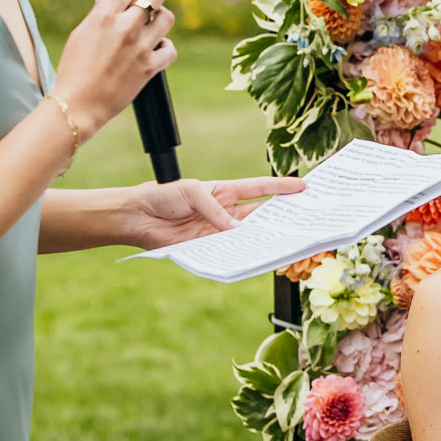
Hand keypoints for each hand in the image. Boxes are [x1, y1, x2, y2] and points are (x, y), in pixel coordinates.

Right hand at [54, 0, 175, 133]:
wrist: (79, 104)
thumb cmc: (74, 69)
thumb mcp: (81, 35)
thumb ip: (98, 14)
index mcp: (105, 16)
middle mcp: (125, 28)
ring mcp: (140, 47)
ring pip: (167, 18)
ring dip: (161, 18)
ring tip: (151, 25)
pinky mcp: (150, 67)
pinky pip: (170, 48)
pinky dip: (165, 46)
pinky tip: (156, 48)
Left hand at [123, 176, 303, 248]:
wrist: (138, 217)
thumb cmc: (163, 196)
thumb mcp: (191, 192)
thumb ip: (215, 209)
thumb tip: (236, 229)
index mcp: (225, 192)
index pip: (259, 188)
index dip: (281, 187)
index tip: (302, 186)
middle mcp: (226, 212)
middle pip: (260, 214)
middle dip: (281, 215)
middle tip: (302, 218)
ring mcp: (219, 231)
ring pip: (248, 235)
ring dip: (263, 237)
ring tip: (283, 239)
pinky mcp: (208, 248)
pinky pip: (229, 251)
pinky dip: (240, 253)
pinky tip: (252, 254)